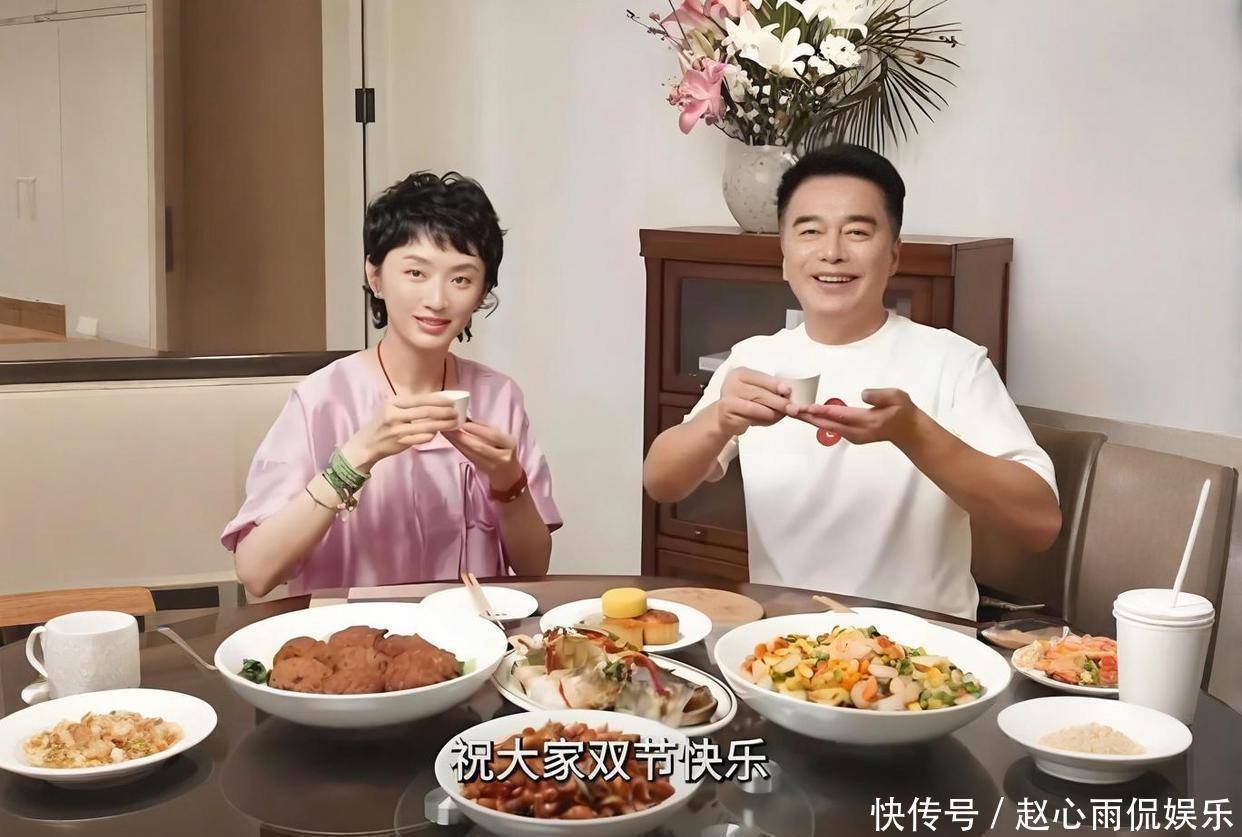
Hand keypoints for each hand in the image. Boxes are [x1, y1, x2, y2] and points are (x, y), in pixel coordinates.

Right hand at [340, 394, 461, 470]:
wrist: (366, 444)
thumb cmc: (382, 424)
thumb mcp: (390, 409)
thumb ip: (408, 405)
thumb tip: (434, 401)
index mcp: (393, 403)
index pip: (420, 399)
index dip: (438, 399)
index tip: (451, 400)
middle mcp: (394, 414)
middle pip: (425, 411)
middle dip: (444, 411)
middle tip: (457, 412)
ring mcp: (397, 430)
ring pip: (426, 426)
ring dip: (442, 424)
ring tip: (454, 423)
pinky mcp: (400, 442)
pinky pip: (421, 438)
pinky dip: (432, 435)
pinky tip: (439, 433)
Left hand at [443, 420, 522, 490]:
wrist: (508, 472)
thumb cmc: (504, 449)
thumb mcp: (502, 437)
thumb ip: (486, 428)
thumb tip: (467, 417)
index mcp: (509, 444)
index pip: (493, 436)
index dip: (478, 430)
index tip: (464, 423)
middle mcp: (502, 456)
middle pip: (480, 446)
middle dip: (462, 436)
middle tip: (449, 427)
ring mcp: (491, 465)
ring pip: (471, 453)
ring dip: (457, 442)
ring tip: (447, 432)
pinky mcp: (481, 469)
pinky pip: (468, 457)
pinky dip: (459, 447)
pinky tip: (452, 440)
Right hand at [711, 367, 792, 436]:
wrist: (723, 418)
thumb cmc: (743, 405)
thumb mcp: (757, 395)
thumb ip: (771, 393)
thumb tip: (791, 397)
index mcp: (742, 373)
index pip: (761, 377)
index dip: (775, 384)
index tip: (788, 390)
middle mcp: (733, 382)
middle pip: (760, 391)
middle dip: (779, 401)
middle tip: (793, 408)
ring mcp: (728, 395)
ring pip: (756, 402)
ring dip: (774, 410)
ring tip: (784, 414)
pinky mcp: (727, 409)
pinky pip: (750, 412)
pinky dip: (763, 416)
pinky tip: (771, 418)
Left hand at [787, 388, 922, 446]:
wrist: (908, 431)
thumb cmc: (903, 410)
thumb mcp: (898, 397)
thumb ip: (881, 395)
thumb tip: (862, 394)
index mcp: (869, 421)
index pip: (842, 415)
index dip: (823, 410)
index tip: (807, 407)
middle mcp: (857, 432)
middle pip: (828, 424)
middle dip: (808, 417)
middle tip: (790, 409)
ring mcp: (853, 436)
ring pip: (827, 427)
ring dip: (810, 420)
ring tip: (792, 411)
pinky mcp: (851, 436)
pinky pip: (830, 428)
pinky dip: (817, 421)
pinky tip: (806, 415)